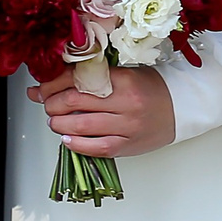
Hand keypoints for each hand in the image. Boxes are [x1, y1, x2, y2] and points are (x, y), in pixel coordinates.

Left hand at [28, 64, 176, 155]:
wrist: (180, 107)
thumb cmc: (150, 88)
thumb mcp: (124, 73)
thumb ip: (94, 77)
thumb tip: (56, 82)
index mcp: (122, 78)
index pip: (77, 78)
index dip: (52, 83)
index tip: (41, 87)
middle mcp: (124, 102)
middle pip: (74, 101)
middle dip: (51, 103)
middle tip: (45, 104)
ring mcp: (127, 125)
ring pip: (81, 125)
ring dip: (59, 123)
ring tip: (53, 120)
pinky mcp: (128, 145)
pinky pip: (97, 147)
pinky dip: (76, 144)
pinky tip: (66, 138)